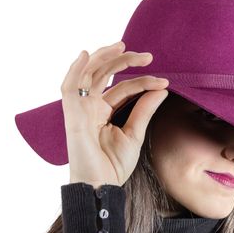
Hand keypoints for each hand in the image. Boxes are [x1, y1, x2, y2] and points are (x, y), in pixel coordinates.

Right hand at [60, 41, 168, 188]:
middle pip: (104, 74)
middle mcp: (90, 107)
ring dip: (103, 57)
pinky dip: (75, 69)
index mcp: (103, 111)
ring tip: (122, 46)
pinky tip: (86, 54)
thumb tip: (161, 89)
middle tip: (148, 56)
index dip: (143, 82)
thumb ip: (145, 109)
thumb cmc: (113, 166)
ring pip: (87, 74)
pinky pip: (69, 87)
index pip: (123, 88)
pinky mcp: (72, 115)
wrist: (101, 186)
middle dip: (124, 61)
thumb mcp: (135, 133)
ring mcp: (80, 109)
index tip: (164, 83)